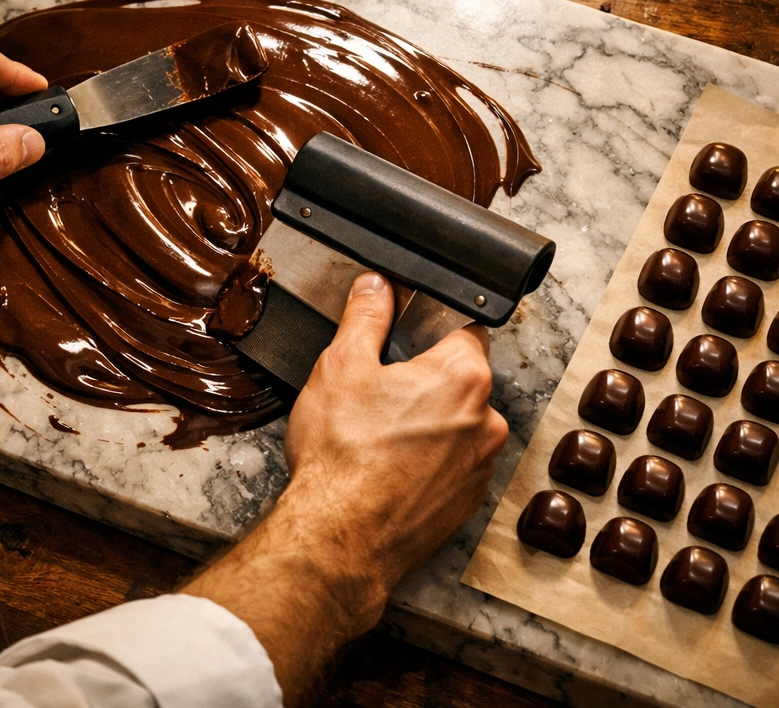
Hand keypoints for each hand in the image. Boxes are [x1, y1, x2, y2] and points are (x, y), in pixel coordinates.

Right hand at [183, 273, 507, 703]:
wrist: (338, 539)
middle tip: (377, 391)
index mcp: (462, 376)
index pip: (463, 329)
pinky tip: (385, 469)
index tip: (404, 338)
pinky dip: (426, 463)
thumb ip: (366, 316)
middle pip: (459, 380)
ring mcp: (479, 468)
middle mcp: (485, 421)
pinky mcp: (465, 504)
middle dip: (423, 379)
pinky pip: (450, 466)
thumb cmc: (342, 455)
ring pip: (456, 425)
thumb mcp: (342, 365)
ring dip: (427, 423)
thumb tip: (376, 285)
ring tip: (376, 435)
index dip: (429, 327)